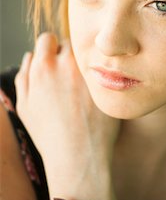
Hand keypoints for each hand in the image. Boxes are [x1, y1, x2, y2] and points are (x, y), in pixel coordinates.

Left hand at [15, 32, 120, 199]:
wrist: (79, 159)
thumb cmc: (100, 129)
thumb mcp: (109, 93)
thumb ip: (101, 71)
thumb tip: (98, 61)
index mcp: (75, 62)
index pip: (73, 39)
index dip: (78, 49)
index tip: (81, 58)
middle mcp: (52, 66)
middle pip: (50, 41)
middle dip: (58, 49)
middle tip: (67, 65)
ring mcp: (33, 83)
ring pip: (33, 55)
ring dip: (43, 59)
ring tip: (54, 74)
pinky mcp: (23, 99)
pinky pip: (23, 73)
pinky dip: (30, 73)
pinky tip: (40, 82)